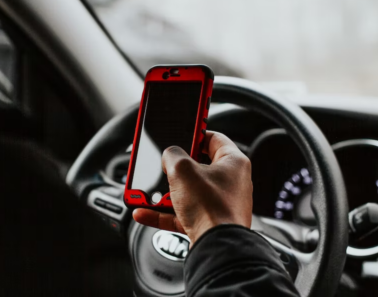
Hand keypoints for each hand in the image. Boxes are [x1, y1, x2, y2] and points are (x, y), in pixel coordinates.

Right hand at [133, 131, 252, 245]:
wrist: (216, 247)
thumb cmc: (212, 209)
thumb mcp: (182, 170)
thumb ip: (172, 155)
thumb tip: (169, 156)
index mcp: (233, 162)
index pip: (213, 137)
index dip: (194, 133)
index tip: (180, 130)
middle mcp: (229, 182)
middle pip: (196, 166)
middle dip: (173, 168)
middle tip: (161, 164)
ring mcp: (219, 203)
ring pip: (186, 191)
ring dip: (164, 192)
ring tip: (147, 190)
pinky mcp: (208, 222)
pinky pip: (181, 213)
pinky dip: (162, 212)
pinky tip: (144, 211)